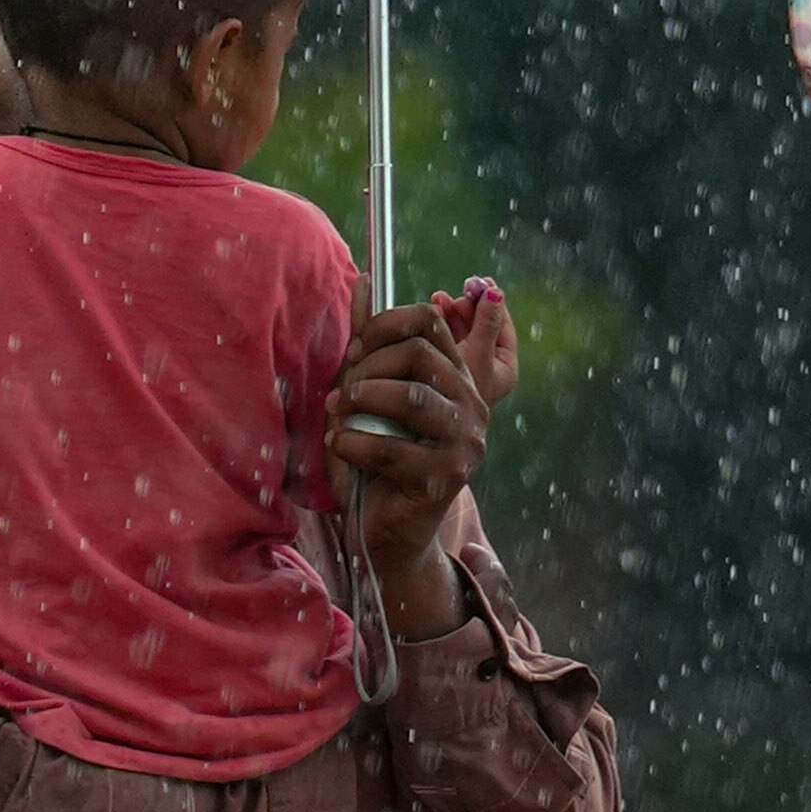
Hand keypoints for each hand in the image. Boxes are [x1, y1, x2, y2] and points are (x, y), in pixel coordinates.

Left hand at [327, 301, 489, 636]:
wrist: (385, 532)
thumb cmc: (374, 460)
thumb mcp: (367, 394)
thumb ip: (367, 343)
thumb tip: (361, 280)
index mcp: (456, 377)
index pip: (429, 321)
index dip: (383, 325)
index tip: (354, 352)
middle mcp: (470, 405)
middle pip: (419, 353)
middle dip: (368, 367)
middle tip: (344, 392)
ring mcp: (465, 442)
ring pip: (411, 396)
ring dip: (362, 401)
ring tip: (340, 417)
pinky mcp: (446, 479)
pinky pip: (393, 447)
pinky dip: (353, 443)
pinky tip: (340, 447)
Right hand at [439, 277, 521, 405]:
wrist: (422, 420)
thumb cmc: (457, 394)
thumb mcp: (477, 354)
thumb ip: (487, 323)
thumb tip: (497, 293)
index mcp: (506, 367)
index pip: (504, 326)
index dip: (493, 302)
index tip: (483, 282)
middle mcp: (488, 365)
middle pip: (483, 324)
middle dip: (471, 304)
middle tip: (463, 288)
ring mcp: (467, 364)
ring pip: (464, 328)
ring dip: (454, 310)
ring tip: (442, 298)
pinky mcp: (446, 362)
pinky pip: (447, 335)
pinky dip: (442, 320)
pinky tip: (436, 307)